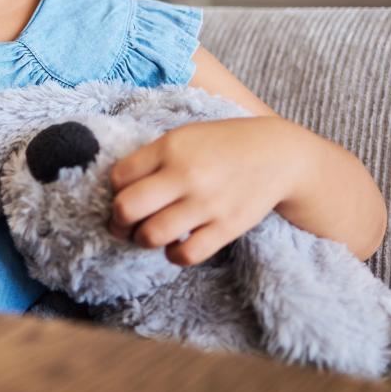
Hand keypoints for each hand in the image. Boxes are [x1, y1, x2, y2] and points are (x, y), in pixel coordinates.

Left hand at [107, 118, 302, 265]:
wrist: (276, 155)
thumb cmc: (220, 145)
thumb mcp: (183, 137)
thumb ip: (151, 159)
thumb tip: (117, 191)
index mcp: (170, 147)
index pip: (118, 177)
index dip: (114, 190)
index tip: (124, 194)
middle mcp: (185, 175)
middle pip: (126, 209)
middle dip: (118, 221)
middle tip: (124, 223)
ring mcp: (206, 203)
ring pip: (151, 236)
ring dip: (143, 240)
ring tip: (149, 234)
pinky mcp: (226, 227)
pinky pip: (185, 254)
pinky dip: (173, 254)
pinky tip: (176, 243)